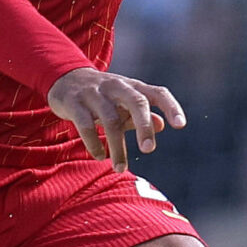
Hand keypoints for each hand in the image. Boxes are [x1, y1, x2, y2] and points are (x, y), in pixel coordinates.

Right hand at [47, 68, 185, 170]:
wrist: (65, 77)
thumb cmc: (103, 95)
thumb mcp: (123, 101)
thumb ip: (141, 114)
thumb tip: (163, 125)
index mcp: (132, 86)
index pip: (157, 93)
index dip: (171, 107)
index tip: (180, 126)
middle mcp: (117, 87)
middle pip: (136, 102)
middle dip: (143, 126)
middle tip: (149, 150)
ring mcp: (95, 93)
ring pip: (111, 120)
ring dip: (116, 147)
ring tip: (120, 168)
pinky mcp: (74, 102)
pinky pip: (86, 125)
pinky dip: (94, 144)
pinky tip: (99, 156)